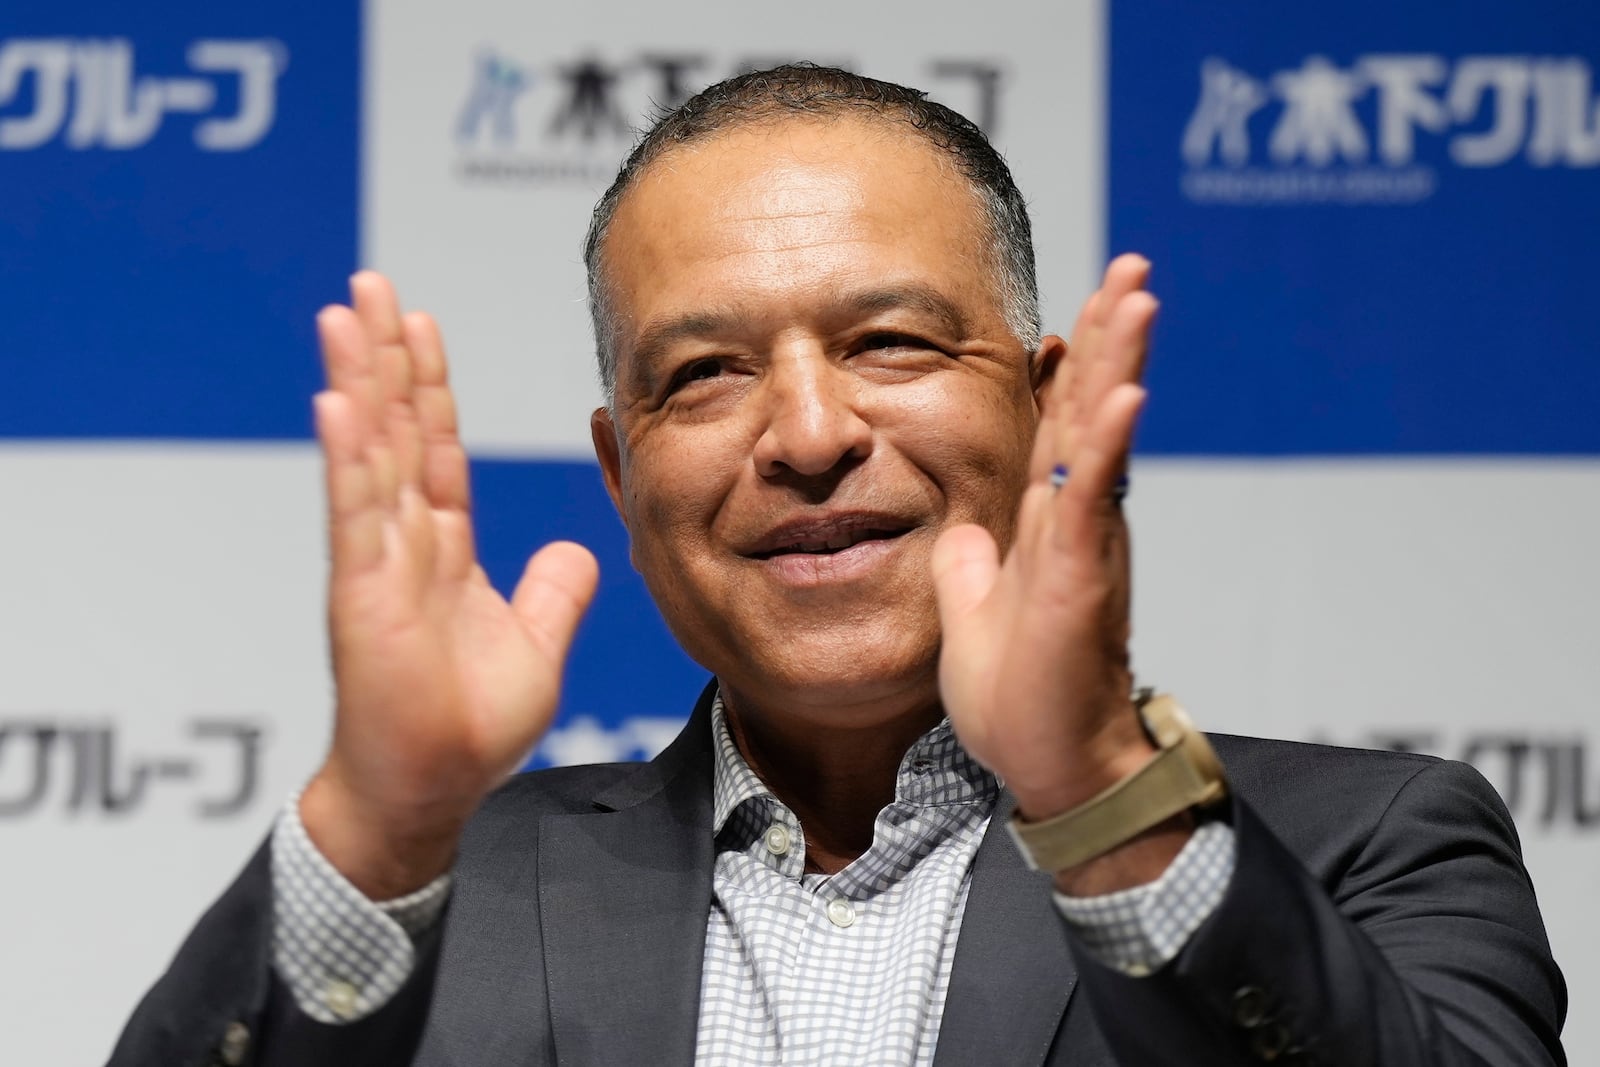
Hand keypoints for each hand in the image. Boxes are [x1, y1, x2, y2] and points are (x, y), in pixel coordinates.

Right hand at [300, 272, 597, 898]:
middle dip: (384, 356)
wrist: (431, 791)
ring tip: (345, 315)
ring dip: (359, 382)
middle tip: (369, 285)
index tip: (419, 323)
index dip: (429, 385)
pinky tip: (339, 402)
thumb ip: (552, 593)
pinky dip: (349, 459)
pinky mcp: (364, 598)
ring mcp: (379, 565)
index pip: (435, 448)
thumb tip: (575, 548)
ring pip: (370, 454)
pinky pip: (357, 517)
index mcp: (444, 549)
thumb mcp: (536, 646)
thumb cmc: (469, 728)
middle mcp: (405, 544)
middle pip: (394, 430)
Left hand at [933, 255, 1178, 889]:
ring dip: (1119, 364)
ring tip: (1138, 296)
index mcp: (1047, 522)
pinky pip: (1093, 501)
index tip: (1087, 303)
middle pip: (1091, 409)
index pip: (1060, 423)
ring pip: (1102, 437)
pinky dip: (1108, 446)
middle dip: (1110, 335)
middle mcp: (1074, 521)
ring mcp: (1084, 545)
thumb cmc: (1021, 696)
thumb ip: (973, 564)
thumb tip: (963, 531)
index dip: (1073, 363)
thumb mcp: (975, 610)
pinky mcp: (1081, 579)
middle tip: (1132, 267)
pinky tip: (1123, 397)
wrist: (1050, 765)